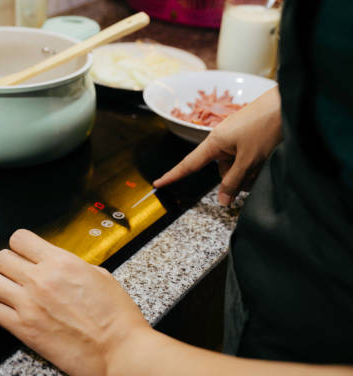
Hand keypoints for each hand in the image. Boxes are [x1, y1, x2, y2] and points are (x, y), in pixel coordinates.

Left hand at [0, 229, 149, 375]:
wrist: (119, 351)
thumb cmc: (116, 317)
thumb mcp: (99, 275)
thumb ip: (70, 265)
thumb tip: (55, 264)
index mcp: (61, 262)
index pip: (20, 238)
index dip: (20, 245)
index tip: (24, 252)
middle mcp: (40, 279)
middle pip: (1, 257)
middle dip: (7, 263)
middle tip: (15, 272)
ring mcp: (28, 305)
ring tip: (6, 289)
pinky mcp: (22, 329)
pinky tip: (6, 309)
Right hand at [153, 87, 281, 204]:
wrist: (288, 103)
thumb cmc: (266, 126)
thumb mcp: (249, 160)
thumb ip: (234, 181)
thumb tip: (223, 200)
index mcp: (214, 143)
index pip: (189, 164)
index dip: (173, 175)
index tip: (159, 182)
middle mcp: (221, 140)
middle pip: (221, 170)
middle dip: (237, 179)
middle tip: (255, 175)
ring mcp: (235, 138)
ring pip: (236, 166)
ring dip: (249, 172)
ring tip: (265, 162)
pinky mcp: (247, 137)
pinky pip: (245, 158)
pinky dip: (254, 163)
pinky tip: (267, 157)